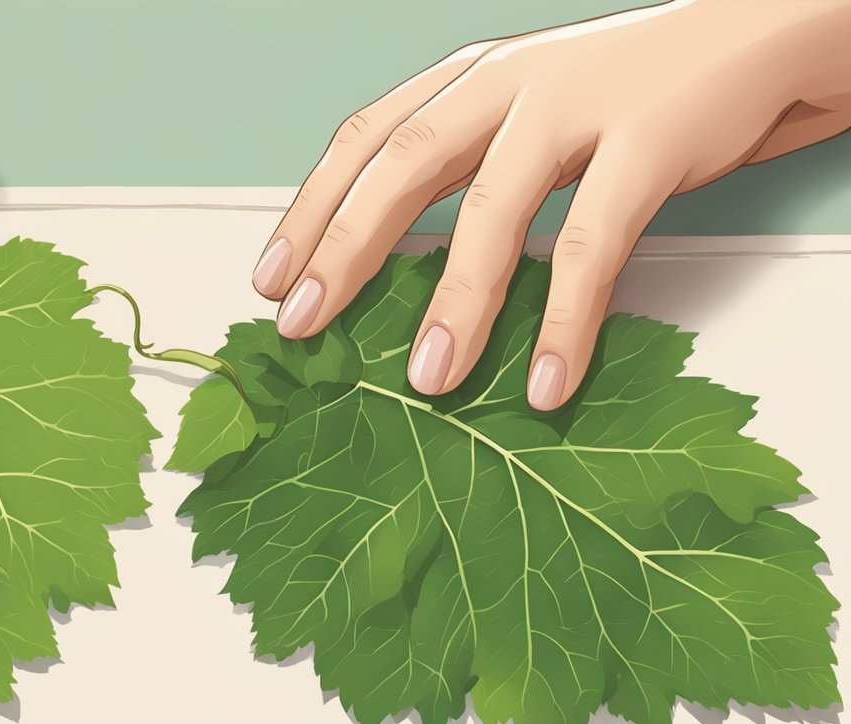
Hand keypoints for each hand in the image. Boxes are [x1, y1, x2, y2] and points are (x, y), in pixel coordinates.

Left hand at [253, 0, 850, 409]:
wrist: (762, 31)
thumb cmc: (634, 92)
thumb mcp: (530, 115)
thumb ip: (468, 169)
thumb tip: (393, 263)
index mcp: (470, 78)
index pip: (365, 141)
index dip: (311, 210)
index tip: (270, 279)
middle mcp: (509, 82)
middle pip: (403, 166)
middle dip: (345, 249)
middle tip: (304, 323)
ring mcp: (577, 103)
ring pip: (493, 208)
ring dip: (456, 301)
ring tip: (427, 379)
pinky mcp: (647, 138)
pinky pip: (594, 242)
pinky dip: (566, 318)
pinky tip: (545, 378)